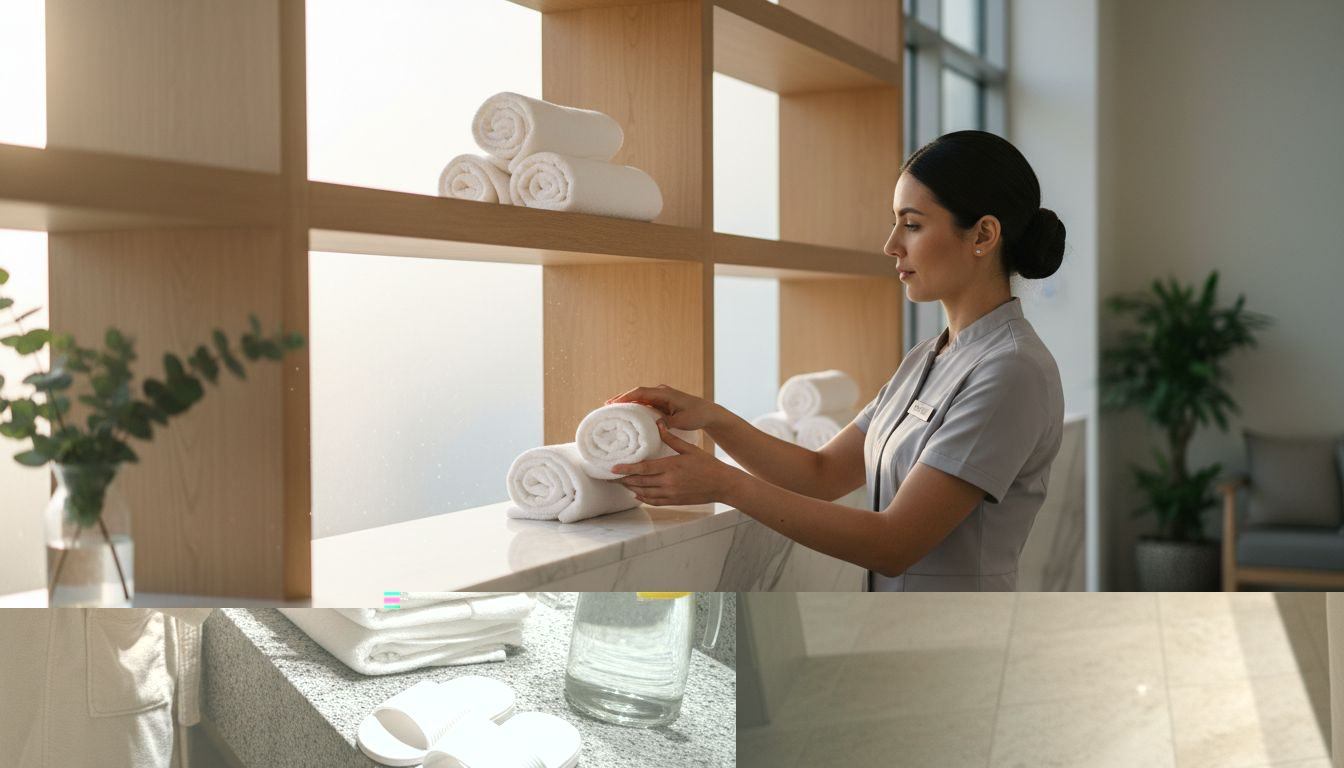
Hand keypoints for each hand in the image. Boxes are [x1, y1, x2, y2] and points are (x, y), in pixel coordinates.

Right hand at [605, 384, 721, 431]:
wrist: (708, 413)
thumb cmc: (697, 415)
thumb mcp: (683, 421)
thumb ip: (668, 423)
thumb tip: (655, 424)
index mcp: (665, 393)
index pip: (641, 392)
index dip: (626, 397)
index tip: (614, 403)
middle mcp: (661, 392)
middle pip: (637, 392)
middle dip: (622, 398)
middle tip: (606, 405)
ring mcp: (661, 396)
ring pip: (640, 397)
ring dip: (627, 402)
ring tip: (612, 409)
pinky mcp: (662, 402)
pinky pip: (645, 402)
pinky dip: (635, 406)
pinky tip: (627, 413)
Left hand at [611, 422, 745, 505]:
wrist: (723, 484)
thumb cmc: (708, 465)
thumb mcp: (690, 448)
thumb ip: (672, 438)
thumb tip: (659, 424)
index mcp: (671, 466)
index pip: (643, 468)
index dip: (627, 469)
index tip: (613, 468)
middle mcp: (668, 481)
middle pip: (640, 482)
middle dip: (624, 479)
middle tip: (611, 476)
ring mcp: (671, 493)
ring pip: (645, 493)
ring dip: (632, 488)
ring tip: (622, 483)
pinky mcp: (674, 501)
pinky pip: (654, 502)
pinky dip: (643, 498)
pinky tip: (637, 494)